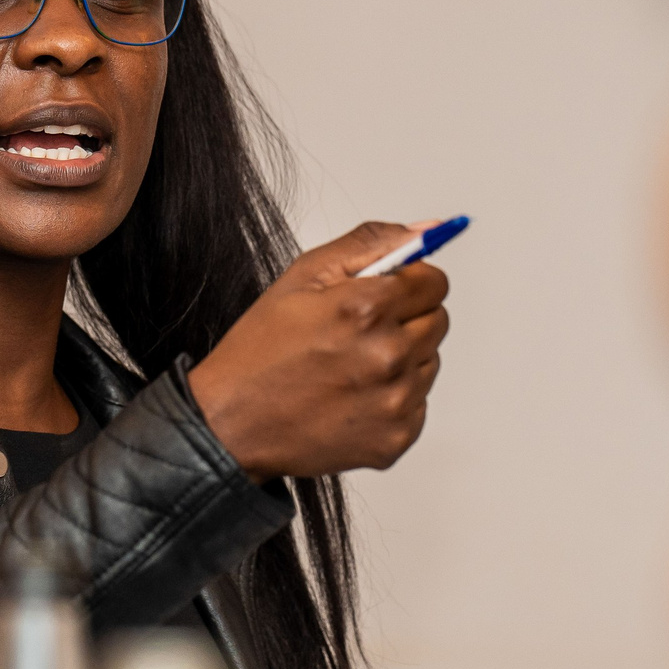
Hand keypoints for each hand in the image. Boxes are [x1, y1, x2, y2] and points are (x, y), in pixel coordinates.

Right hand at [189, 222, 450, 480]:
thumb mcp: (304, 276)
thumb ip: (372, 244)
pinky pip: (417, 404)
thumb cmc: (261, 350)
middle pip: (437, 321)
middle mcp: (388, 356)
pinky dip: (392, 400)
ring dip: (401, 361)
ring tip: (350, 368)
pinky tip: (352, 399)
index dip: (407, 284)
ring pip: (429, 363)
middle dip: (406, 320)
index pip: (434, 282)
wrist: (232, 424)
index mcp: (366, 308)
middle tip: (357, 333)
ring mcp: (395, 401)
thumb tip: (430, 230)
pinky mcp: (396, 438)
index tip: (383, 295)